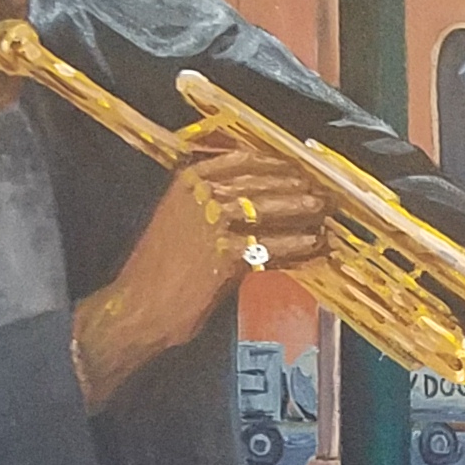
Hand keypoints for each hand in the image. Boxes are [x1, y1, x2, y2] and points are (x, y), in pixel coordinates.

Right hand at [73, 149, 325, 408]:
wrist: (139, 305)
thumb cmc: (162, 267)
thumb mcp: (180, 217)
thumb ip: (212, 199)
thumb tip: (261, 192)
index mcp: (188, 181)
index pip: (242, 160)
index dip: (277, 163)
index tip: (301, 166)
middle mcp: (200, 195)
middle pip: (261, 182)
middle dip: (297, 185)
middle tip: (324, 191)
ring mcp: (213, 223)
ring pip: (270, 209)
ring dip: (302, 210)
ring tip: (325, 214)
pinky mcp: (227, 255)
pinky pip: (273, 245)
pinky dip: (298, 245)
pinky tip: (314, 245)